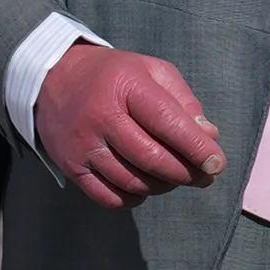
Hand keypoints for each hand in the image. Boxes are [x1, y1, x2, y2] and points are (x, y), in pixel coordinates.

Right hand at [36, 44, 223, 210]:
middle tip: (204, 176)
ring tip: (173, 177)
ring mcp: (82, 145)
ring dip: (163, 186)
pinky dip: (134, 199)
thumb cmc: (112, 76)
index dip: (197, 148)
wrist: (51, 79)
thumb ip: (183, 100)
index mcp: (124, 86)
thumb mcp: (150, 71)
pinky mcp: (71, 167)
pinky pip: (109, 198)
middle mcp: (100, 117)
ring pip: (133, 182)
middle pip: (152, 159)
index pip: (167, 122)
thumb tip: (209, 137)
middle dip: (186, 173)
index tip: (217, 163)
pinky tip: (144, 186)